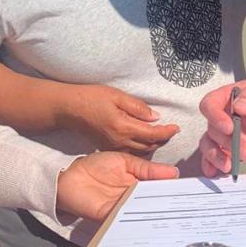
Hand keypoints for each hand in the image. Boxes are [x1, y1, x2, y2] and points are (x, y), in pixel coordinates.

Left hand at [56, 151, 178, 220]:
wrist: (71, 174)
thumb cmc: (96, 165)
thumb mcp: (125, 161)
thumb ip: (147, 169)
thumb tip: (173, 173)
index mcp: (139, 183)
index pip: (160, 188)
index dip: (173, 189)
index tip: (189, 189)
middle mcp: (133, 197)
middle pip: (155, 201)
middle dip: (169, 201)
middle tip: (185, 200)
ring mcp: (123, 207)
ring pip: (144, 210)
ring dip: (156, 209)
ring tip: (172, 205)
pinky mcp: (111, 214)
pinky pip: (127, 216)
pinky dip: (137, 215)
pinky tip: (148, 211)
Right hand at [61, 84, 179, 151]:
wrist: (69, 108)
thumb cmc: (91, 97)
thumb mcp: (116, 95)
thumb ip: (137, 107)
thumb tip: (155, 117)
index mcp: (123, 127)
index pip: (152, 133)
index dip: (167, 131)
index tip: (177, 127)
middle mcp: (119, 141)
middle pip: (149, 145)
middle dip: (162, 139)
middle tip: (171, 130)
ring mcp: (113, 146)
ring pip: (140, 151)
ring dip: (152, 144)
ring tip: (160, 134)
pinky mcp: (107, 147)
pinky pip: (130, 151)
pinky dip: (141, 147)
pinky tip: (143, 139)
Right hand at [198, 80, 245, 176]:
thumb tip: (238, 106)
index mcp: (225, 99)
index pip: (209, 105)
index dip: (215, 116)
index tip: (229, 128)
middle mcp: (220, 117)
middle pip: (212, 129)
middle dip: (225, 142)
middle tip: (242, 150)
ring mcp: (223, 135)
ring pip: (208, 145)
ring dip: (215, 156)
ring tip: (228, 166)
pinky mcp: (228, 149)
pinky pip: (214, 158)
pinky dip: (212, 165)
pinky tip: (215, 172)